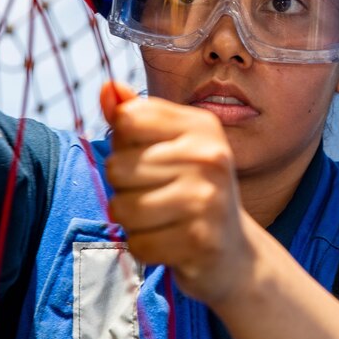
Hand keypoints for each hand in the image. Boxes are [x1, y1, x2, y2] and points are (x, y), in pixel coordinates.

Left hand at [101, 81, 254, 304]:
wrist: (233, 251)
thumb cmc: (191, 191)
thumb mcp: (167, 147)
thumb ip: (133, 117)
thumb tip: (106, 87)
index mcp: (201, 126)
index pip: (127, 120)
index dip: (123, 144)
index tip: (149, 158)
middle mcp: (210, 156)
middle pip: (118, 167)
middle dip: (124, 189)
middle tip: (156, 196)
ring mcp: (209, 198)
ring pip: (123, 208)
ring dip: (131, 221)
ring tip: (161, 219)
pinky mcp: (201, 239)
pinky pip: (138, 243)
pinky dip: (145, 248)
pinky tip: (169, 242)